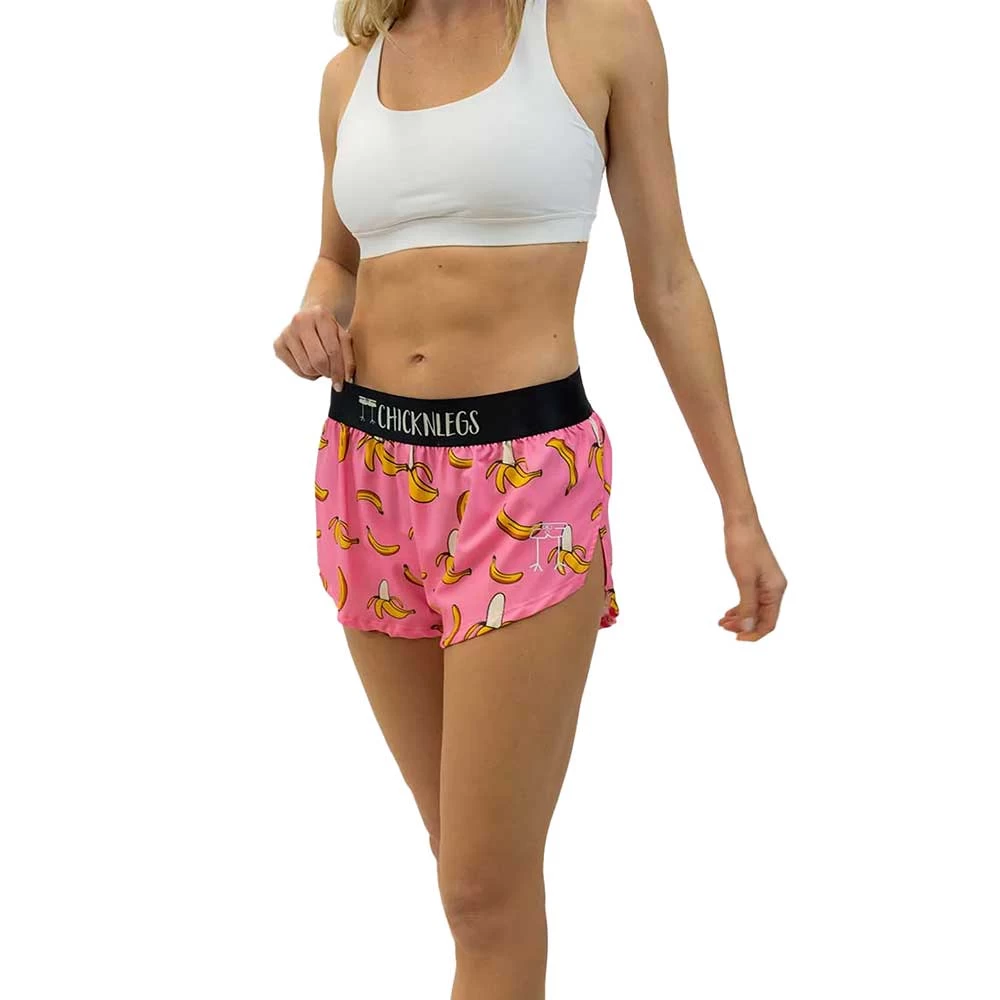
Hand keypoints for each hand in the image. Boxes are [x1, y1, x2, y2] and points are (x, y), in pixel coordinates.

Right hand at [273, 305, 354, 387]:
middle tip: (332, 373)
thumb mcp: (343, 337)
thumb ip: (348, 356)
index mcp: (320, 315)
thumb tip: (346, 379)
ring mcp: (286, 333)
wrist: (310, 318)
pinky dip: (307, 374)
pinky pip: (296, 370)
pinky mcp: (278, 345)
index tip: (343, 381)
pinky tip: (311, 364)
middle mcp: (300, 321)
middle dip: (328, 372)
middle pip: (318, 360)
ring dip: (318, 373)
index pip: (332, 350)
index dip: (339, 370)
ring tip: (322, 365)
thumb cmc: (329, 329)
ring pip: (307, 368)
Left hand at [719, 517, 786, 640]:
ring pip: (755, 610)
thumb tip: (747, 627)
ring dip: (740, 618)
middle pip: (762, 618)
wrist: (740, 522)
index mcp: (776, 590)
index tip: (736, 638)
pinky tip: (728, 613)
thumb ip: (747, 605)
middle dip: (744, 626)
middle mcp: (774, 588)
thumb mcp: (744, 579)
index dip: (754, 633)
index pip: (769, 622)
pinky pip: (751, 599)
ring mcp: (766, 583)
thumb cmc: (743, 546)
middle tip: (723, 627)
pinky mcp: (757, 577)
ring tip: (722, 622)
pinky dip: (740, 608)